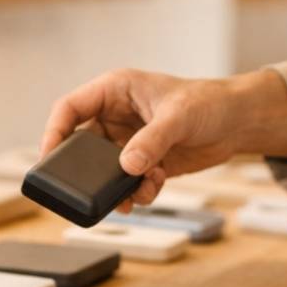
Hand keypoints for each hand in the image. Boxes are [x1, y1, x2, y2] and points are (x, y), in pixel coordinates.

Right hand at [40, 68, 286, 209]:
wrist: (237, 122)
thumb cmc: (209, 102)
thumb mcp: (179, 117)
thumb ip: (151, 140)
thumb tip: (126, 166)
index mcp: (114, 91)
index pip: (69, 109)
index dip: (53, 133)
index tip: (48, 159)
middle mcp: (115, 116)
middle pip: (81, 147)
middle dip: (87, 171)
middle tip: (90, 190)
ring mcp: (128, 141)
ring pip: (103, 170)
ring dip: (115, 186)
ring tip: (134, 194)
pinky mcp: (143, 162)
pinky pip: (127, 182)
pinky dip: (137, 190)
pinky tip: (156, 186)